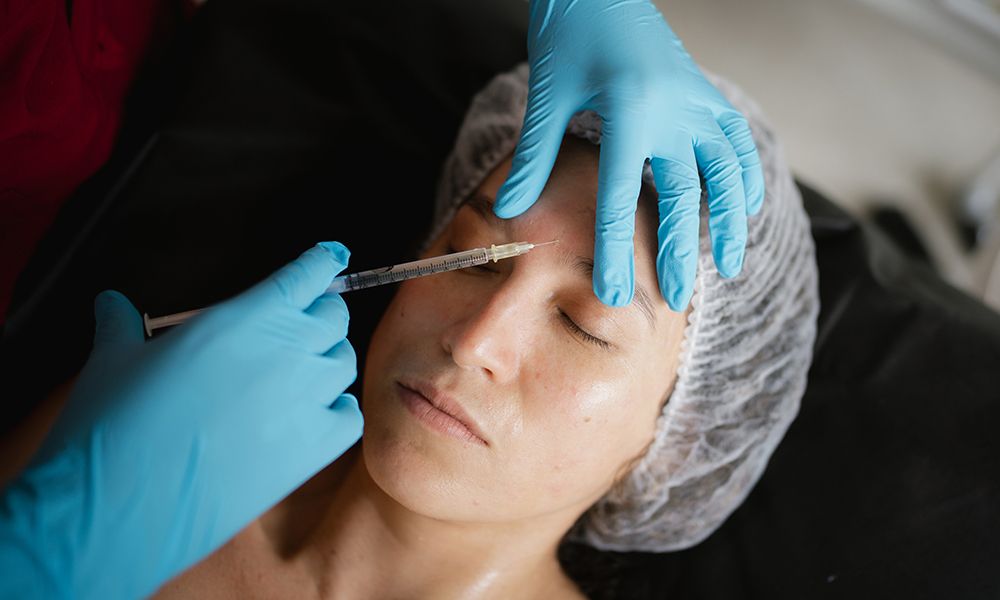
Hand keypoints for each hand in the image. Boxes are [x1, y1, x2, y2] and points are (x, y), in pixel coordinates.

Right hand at [0, 242, 362, 598]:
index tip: (331, 257)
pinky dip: (338, 410)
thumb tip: (111, 303)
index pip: (306, 275)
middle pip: (333, 317)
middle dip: (319, 314)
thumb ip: (120, 324)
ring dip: (327, 360)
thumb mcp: (111, 360)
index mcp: (245, 317)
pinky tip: (315, 413)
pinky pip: (349, 416)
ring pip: (343, 363)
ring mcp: (305, 401)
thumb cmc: (112, 426)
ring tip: (300, 370)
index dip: (321, 263)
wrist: (120, 508)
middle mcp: (286, 351)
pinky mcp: (312, 451)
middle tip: (300, 323)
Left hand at [494, 0, 764, 309]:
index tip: (613, 294)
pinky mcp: (706, 93)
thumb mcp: (548, 95)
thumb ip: (533, 156)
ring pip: (725, 172)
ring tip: (728, 267)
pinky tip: (745, 206)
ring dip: (728, 222)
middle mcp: (674, 110)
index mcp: (630, 112)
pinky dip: (745, 175)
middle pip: (681, 196)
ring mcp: (697, 100)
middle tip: (676, 298)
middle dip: (678, 251)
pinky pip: (736, 141)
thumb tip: (508, 211)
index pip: (622, 199)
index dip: (616, 251)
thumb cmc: (569, 36)